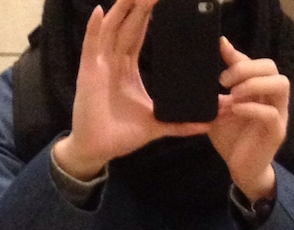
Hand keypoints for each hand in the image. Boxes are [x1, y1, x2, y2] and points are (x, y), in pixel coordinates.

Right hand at [54, 0, 210, 179]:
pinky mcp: (88, 74)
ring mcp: (99, 65)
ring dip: (122, 8)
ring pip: (111, 28)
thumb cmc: (120, 135)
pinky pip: (91, 46)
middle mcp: (113, 61)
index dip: (149, 14)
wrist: (97, 150)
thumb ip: (179, 123)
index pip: (138, 33)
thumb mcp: (155, 124)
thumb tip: (205, 125)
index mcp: (127, 67)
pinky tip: (99, 11)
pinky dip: (94, 28)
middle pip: (126, 24)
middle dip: (139, 4)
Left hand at [208, 36, 288, 200]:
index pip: (257, 62)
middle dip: (246, 68)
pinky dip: (252, 108)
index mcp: (262, 90)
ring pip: (281, 85)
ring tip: (233, 94)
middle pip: (272, 68)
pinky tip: (235, 110)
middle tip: (223, 80)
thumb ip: (219, 89)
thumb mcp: (221, 109)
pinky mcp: (276, 133)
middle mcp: (274, 98)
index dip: (239, 55)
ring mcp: (279, 115)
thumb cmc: (232, 138)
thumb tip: (206, 67)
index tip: (218, 49)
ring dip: (255, 84)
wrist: (240, 170)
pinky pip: (271, 114)